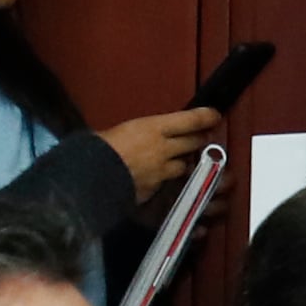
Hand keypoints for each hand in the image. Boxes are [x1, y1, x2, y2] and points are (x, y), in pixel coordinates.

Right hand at [95, 106, 223, 199]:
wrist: (90, 177)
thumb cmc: (95, 149)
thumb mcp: (116, 131)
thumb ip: (134, 132)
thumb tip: (132, 133)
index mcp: (153, 128)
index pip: (189, 120)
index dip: (205, 118)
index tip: (214, 116)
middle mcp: (163, 148)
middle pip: (193, 143)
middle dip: (199, 140)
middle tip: (202, 137)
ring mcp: (161, 171)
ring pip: (183, 166)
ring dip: (184, 163)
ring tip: (181, 161)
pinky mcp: (156, 190)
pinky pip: (167, 185)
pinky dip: (167, 182)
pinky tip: (162, 181)